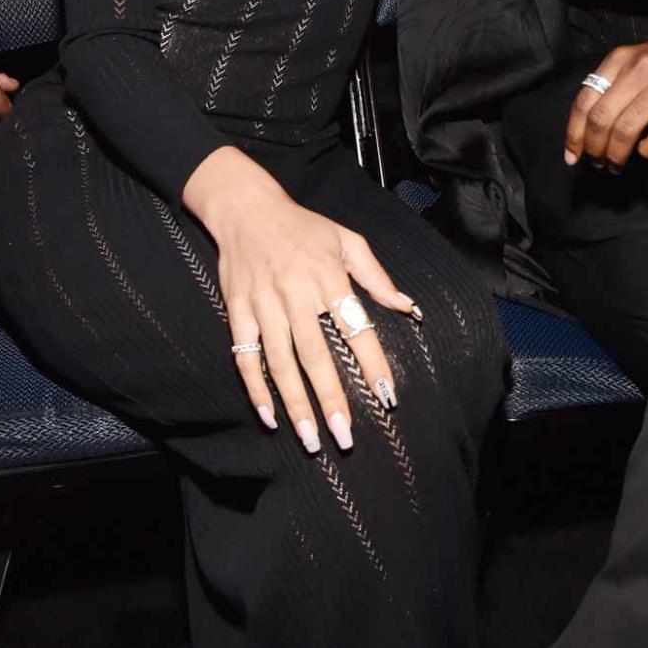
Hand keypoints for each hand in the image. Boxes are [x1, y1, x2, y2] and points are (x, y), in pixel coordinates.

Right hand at [184, 147, 421, 452]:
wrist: (246, 208)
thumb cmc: (304, 227)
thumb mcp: (347, 241)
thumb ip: (377, 277)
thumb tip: (409, 308)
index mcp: (328, 277)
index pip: (356, 328)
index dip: (372, 363)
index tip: (387, 397)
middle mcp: (296, 294)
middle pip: (316, 355)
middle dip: (332, 399)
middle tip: (344, 436)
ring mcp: (264, 305)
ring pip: (281, 363)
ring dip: (296, 404)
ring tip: (311, 438)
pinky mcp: (238, 311)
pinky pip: (246, 356)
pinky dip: (256, 387)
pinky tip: (270, 416)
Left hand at [564, 40, 647, 170]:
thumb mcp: (629, 65)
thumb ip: (606, 89)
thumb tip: (580, 133)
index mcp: (620, 58)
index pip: (585, 100)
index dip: (574, 133)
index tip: (572, 155)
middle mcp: (641, 69)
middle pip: (603, 119)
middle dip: (594, 148)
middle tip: (597, 162)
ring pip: (627, 131)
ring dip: (616, 155)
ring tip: (615, 164)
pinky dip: (646, 151)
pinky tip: (645, 150)